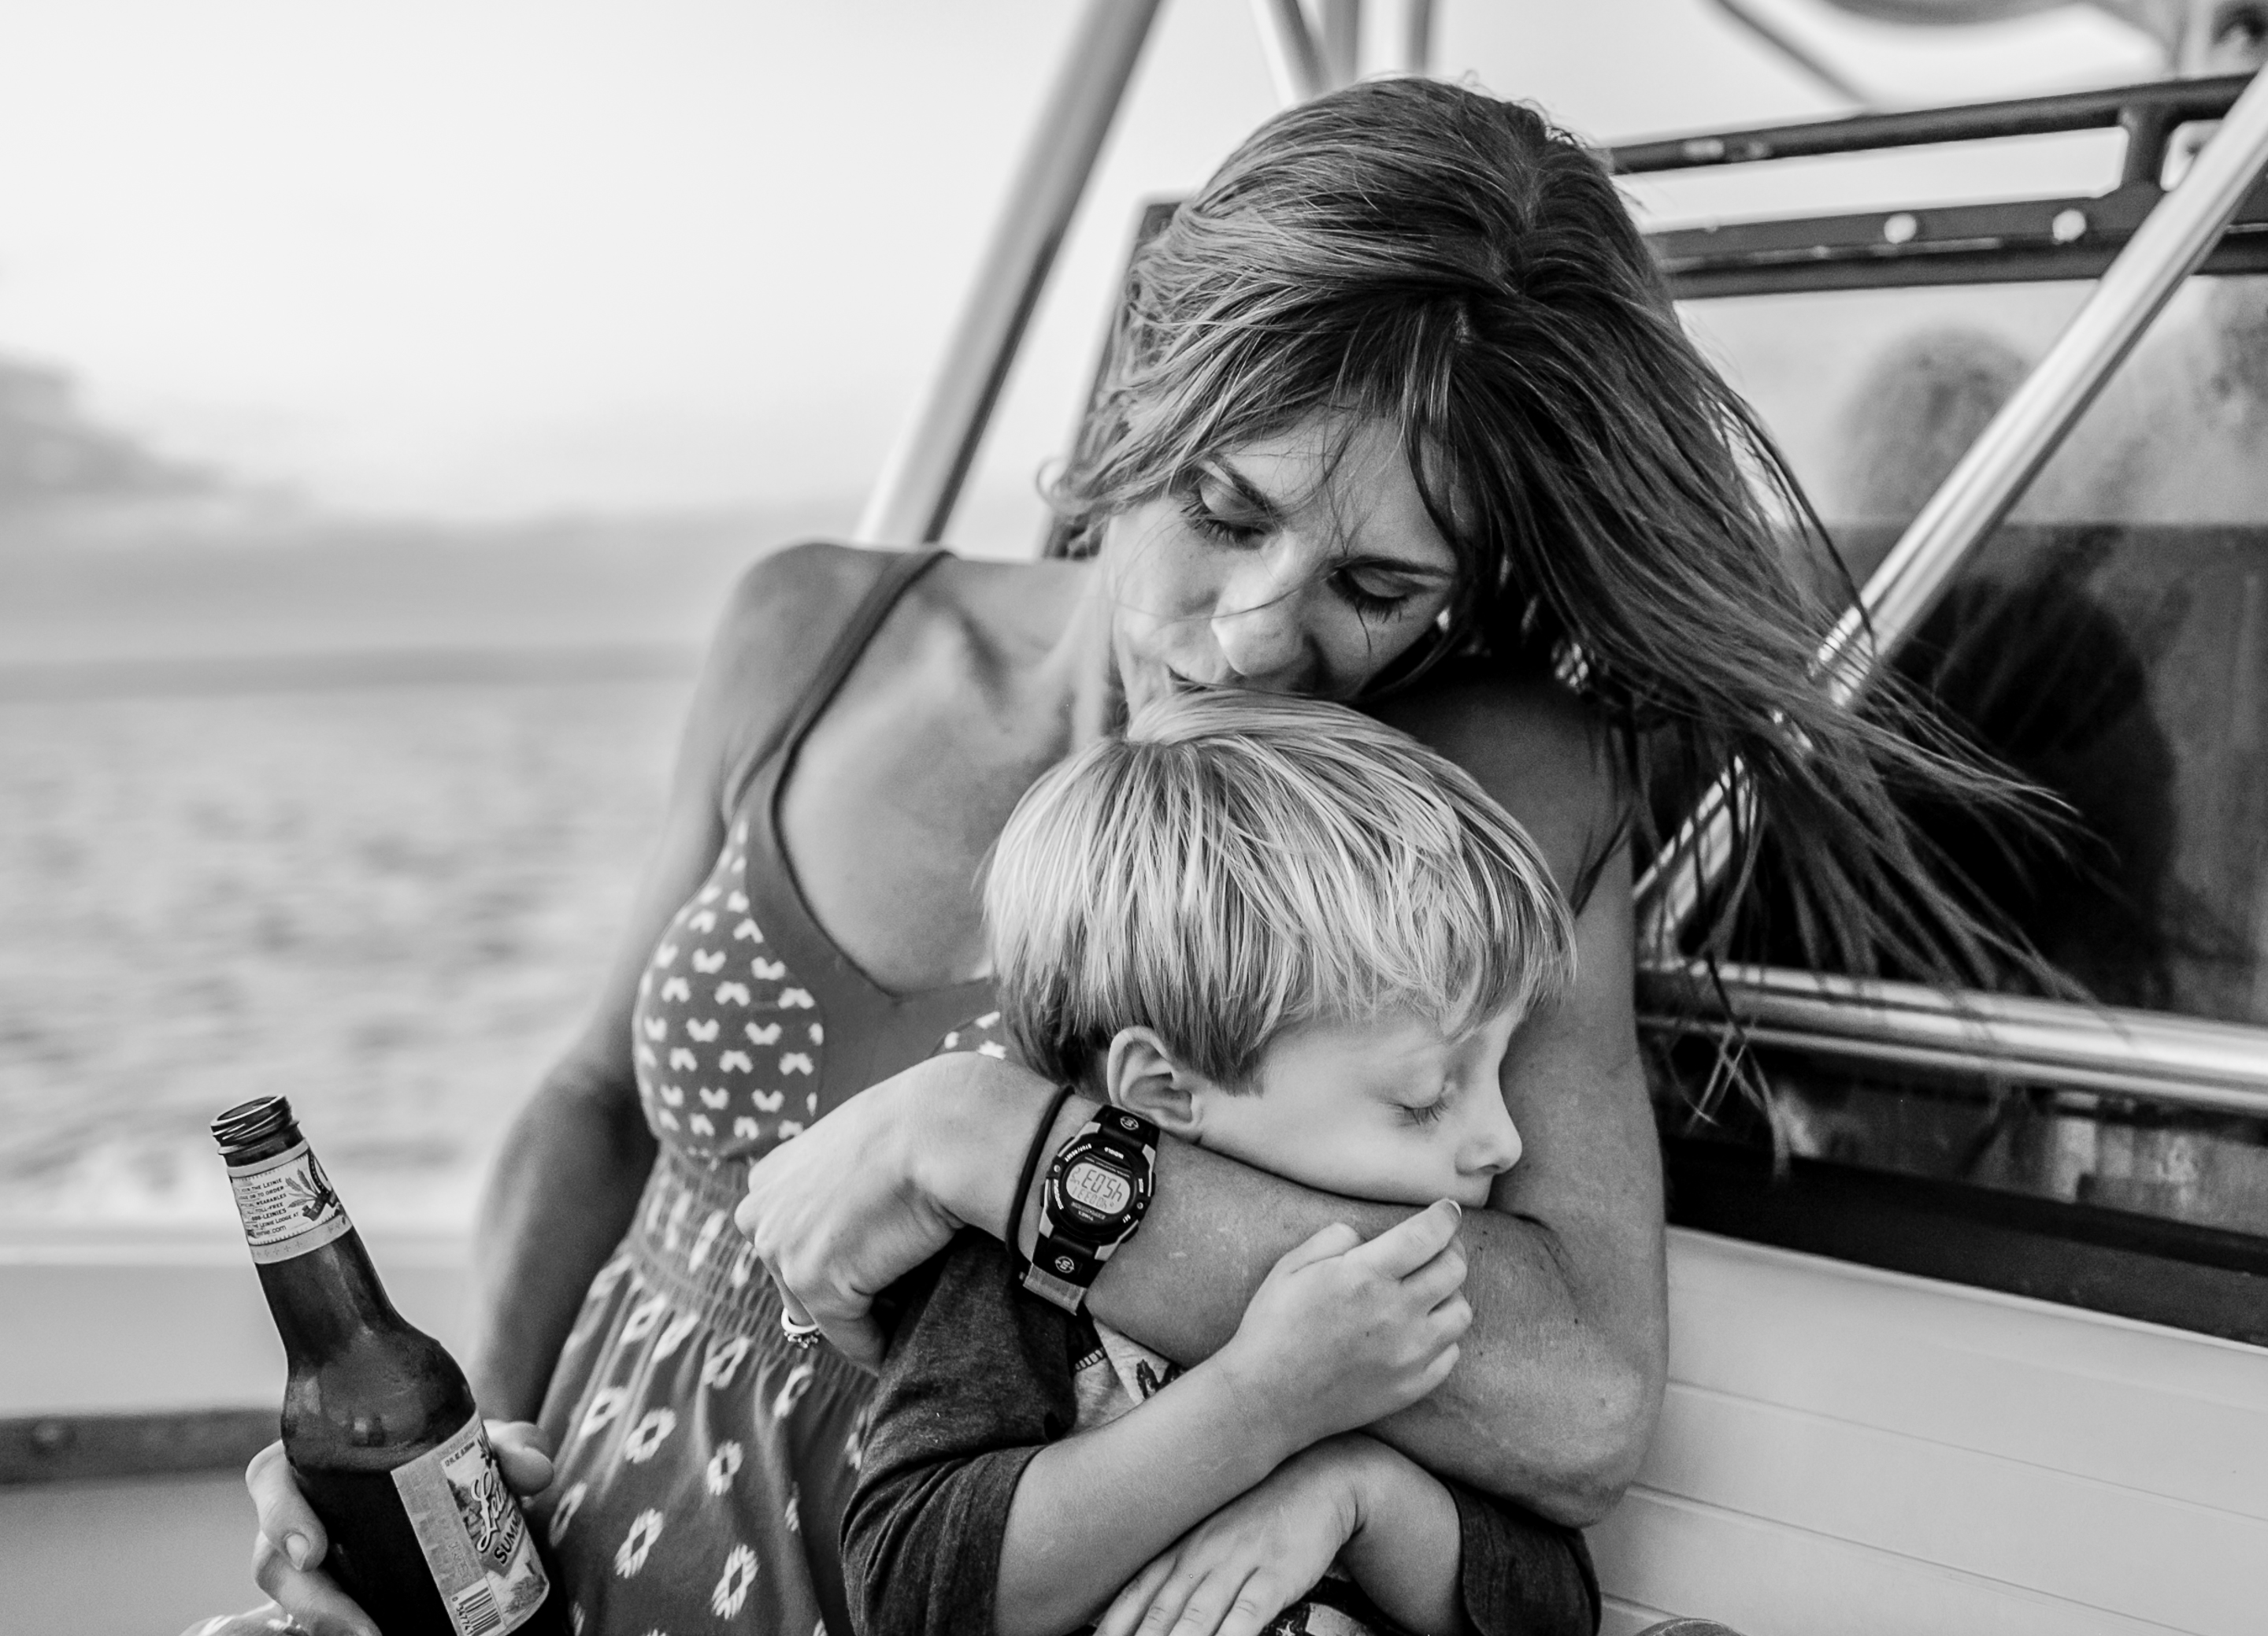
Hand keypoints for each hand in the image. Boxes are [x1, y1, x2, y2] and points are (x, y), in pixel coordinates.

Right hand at [217, 1422, 554, 1635]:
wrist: (467, 1488)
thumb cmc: (457, 1455)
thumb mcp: (484, 1444)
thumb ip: (512, 1446)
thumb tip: (534, 1470)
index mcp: (322, 1458)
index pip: (271, 1479)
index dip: (279, 1515)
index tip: (310, 1552)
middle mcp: (306, 1511)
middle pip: (273, 1557)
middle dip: (305, 1597)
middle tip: (356, 1625)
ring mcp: (314, 1560)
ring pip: (293, 1597)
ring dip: (326, 1623)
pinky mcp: (335, 1591)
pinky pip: (321, 1617)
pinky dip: (342, 1628)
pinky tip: (378, 1634)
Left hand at [735, 1053, 1022, 1368]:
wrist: (941, 1129)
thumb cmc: (918, 1125)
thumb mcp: (859, 1145)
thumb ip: (841, 1180)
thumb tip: (866, 1221)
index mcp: (767, 1178)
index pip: (790, 1241)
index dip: (833, 1256)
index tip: (872, 1267)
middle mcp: (758, 1214)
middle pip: (797, 1282)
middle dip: (841, 1291)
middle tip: (898, 1296)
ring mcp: (782, 1251)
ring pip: (822, 1312)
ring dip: (863, 1319)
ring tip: (912, 1314)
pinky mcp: (817, 1285)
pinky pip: (854, 1338)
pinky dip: (882, 1347)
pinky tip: (911, 1345)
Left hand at [1092, 1438, 1369, 1635]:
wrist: (1316, 1478)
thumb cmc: (1256, 1515)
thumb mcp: (1209, 1535)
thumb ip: (1177, 1570)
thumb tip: (1141, 1608)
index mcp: (1180, 1548)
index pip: (1135, 1594)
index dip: (1113, 1625)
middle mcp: (1200, 1555)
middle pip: (1159, 1611)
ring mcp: (1237, 1562)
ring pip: (1197, 1615)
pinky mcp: (1275, 1573)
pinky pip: (1248, 1612)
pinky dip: (1231, 1635)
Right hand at [1214, 1198, 1469, 1452]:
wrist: (1266, 1399)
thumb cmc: (1273, 1327)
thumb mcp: (1291, 1266)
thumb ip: (1334, 1239)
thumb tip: (1368, 1239)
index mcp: (1365, 1276)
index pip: (1428, 1235)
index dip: (1445, 1216)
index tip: (1447, 1210)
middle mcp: (1396, 1313)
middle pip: (1454, 1269)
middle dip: (1451, 1248)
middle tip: (1438, 1245)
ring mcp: (1409, 1354)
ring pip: (1461, 1312)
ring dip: (1449, 1293)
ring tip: (1428, 1291)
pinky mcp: (1413, 1386)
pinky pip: (1450, 1352)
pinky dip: (1441, 1336)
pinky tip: (1418, 1330)